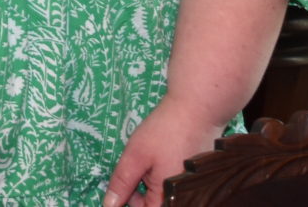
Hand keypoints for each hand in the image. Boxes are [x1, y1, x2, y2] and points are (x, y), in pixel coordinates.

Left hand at [103, 93, 226, 206]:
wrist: (198, 110)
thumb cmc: (165, 132)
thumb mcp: (135, 156)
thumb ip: (122, 183)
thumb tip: (109, 205)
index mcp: (168, 200)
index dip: (129, 200)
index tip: (125, 182)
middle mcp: (182, 198)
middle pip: (154, 203)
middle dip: (140, 189)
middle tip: (139, 164)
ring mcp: (191, 189)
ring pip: (162, 193)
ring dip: (151, 180)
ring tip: (153, 157)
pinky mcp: (196, 179)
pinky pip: (173, 184)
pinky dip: (163, 173)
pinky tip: (163, 155)